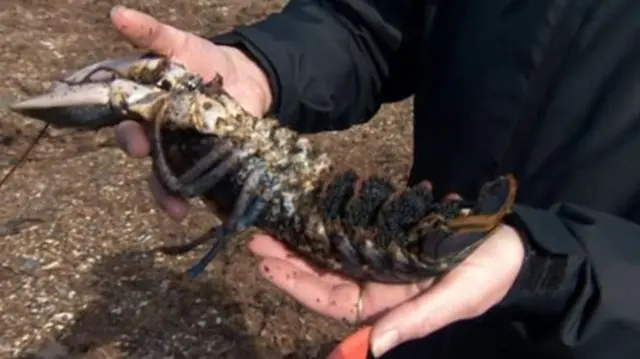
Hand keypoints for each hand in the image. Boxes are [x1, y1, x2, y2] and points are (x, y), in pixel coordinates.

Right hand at [108, 6, 271, 219]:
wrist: (242, 75)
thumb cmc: (203, 60)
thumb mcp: (179, 44)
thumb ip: (151, 33)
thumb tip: (117, 14)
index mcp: (148, 111)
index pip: (129, 128)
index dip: (128, 138)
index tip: (135, 142)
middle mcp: (162, 137)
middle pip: (149, 159)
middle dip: (150, 170)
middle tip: (155, 171)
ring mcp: (187, 151)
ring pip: (170, 179)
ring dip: (169, 196)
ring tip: (177, 210)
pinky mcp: (213, 160)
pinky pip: (204, 182)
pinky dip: (205, 197)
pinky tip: (208, 207)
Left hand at [248, 224, 524, 356]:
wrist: (513, 247)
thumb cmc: (490, 274)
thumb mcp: (459, 298)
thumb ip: (418, 320)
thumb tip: (375, 347)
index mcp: (390, 305)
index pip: (333, 301)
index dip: (299, 286)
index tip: (267, 265)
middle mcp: (379, 285)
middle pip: (323, 277)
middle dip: (289, 261)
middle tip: (256, 238)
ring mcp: (381, 260)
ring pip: (331, 254)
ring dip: (301, 241)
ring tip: (271, 224)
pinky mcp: (388, 238)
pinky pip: (351, 233)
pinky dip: (328, 223)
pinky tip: (309, 210)